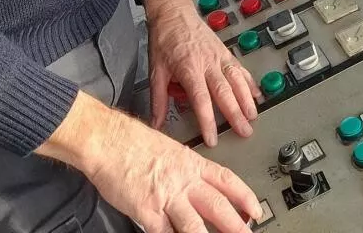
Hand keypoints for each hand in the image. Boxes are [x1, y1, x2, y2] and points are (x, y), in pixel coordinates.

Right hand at [58, 93, 261, 232]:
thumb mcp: (170, 149)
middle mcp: (183, 180)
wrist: (107, 139)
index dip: (245, 197)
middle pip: (218, 206)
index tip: (255, 210)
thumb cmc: (132, 142)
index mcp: (191, 163)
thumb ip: (185, 170)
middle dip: (236, 226)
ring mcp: (166, 197)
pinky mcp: (147, 211)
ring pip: (195, 226)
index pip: (227, 181)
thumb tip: (197, 186)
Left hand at [143, 0, 258, 145]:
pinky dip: (250, 82)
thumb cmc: (164, 39)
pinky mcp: (225, 51)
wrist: (174, 12)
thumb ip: (158, 100)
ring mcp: (219, 56)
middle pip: (225, 92)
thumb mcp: (156, 70)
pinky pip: (240, 68)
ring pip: (237, 80)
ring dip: (247, 99)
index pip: (201, 100)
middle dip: (236, 114)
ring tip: (253, 116)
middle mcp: (208, 63)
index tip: (212, 139)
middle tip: (244, 132)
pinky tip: (257, 94)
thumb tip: (156, 124)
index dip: (208, 121)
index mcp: (189, 69)